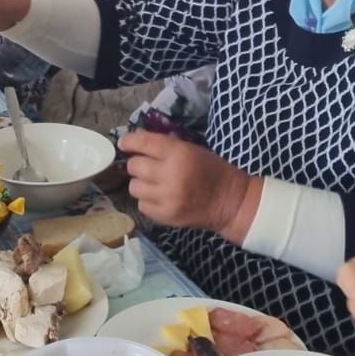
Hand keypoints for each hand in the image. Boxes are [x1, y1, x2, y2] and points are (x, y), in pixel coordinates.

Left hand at [118, 130, 257, 240]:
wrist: (230, 202)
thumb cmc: (211, 170)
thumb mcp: (191, 149)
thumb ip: (164, 144)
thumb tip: (136, 138)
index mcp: (178, 154)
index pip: (143, 143)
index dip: (129, 141)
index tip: (124, 143)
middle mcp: (170, 175)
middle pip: (134, 166)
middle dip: (138, 164)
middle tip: (148, 167)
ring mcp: (166, 198)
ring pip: (134, 187)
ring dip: (141, 184)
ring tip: (155, 184)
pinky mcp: (165, 216)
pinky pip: (141, 205)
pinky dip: (147, 200)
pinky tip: (161, 197)